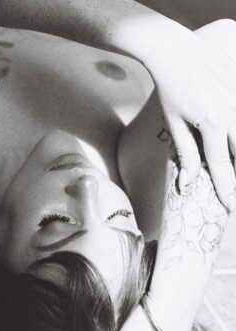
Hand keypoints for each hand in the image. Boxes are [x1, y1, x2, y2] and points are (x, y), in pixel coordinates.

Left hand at [146, 20, 235, 209]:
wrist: (177, 52)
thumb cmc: (170, 89)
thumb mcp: (173, 123)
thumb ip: (185, 153)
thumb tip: (188, 184)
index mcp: (211, 123)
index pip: (220, 165)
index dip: (226, 189)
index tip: (231, 207)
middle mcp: (233, 111)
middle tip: (235, 194)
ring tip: (232, 168)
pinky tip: (234, 143)